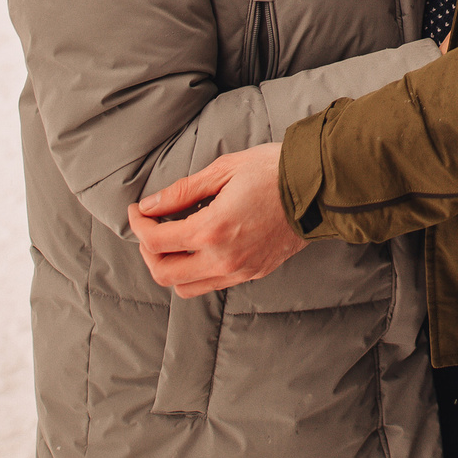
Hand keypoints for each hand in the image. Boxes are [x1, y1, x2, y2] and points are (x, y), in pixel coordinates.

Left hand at [129, 143, 305, 297]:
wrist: (320, 188)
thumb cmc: (274, 170)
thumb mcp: (224, 170)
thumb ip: (182, 191)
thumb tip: (150, 205)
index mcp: (212, 229)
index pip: (155, 240)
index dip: (138, 224)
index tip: (138, 210)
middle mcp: (222, 258)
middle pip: (163, 272)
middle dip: (147, 250)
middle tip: (150, 226)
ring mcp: (238, 271)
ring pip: (185, 287)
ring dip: (169, 267)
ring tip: (172, 241)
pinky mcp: (252, 273)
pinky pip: (211, 284)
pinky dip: (194, 271)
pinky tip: (199, 247)